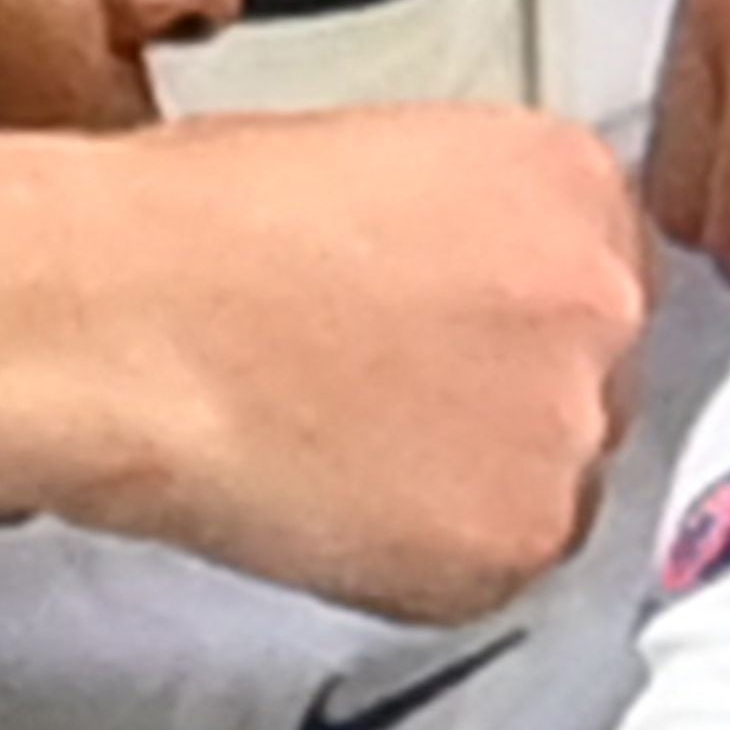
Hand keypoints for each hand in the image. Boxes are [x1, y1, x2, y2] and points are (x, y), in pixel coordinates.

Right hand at [63, 107, 651, 622]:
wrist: (128, 320)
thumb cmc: (194, 230)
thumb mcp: (375, 158)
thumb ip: (470, 221)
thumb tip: (466, 282)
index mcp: (571, 181)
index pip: (601, 273)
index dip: (513, 322)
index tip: (457, 343)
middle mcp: (601, 299)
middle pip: (597, 380)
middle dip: (504, 404)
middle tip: (388, 405)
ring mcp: (570, 427)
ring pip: (551, 483)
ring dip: (469, 486)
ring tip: (343, 452)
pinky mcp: (517, 541)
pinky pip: (491, 571)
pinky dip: (421, 562)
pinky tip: (333, 505)